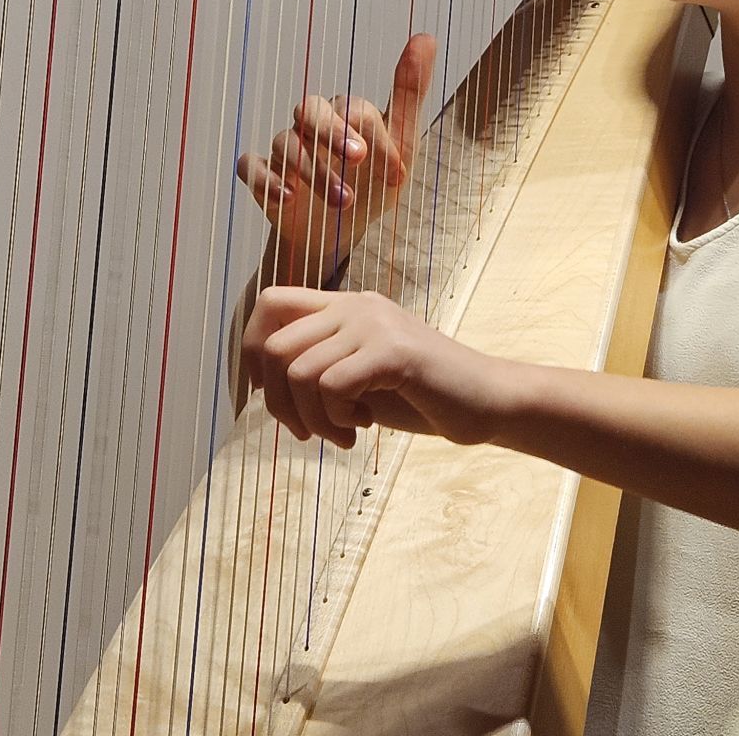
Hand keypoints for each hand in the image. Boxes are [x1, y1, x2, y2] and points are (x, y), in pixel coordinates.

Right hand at [236, 33, 436, 285]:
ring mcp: (284, 149)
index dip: (377, 139)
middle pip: (310, 110)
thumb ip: (410, 94)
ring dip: (313, 170)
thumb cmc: (372, 184)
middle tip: (358, 159)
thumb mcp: (401, 146)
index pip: (356, 111)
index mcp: (344, 113)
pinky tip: (286, 196)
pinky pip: (251, 166)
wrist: (340, 238)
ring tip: (342, 201)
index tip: (397, 173)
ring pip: (286, 142)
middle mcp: (311, 125)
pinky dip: (265, 179)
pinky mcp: (262, 176)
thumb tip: (426, 35)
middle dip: (333, 134)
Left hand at [241, 286, 512, 448]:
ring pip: (296, 371)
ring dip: (311, 418)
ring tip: (341, 434)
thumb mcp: (359, 377)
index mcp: (345, 306)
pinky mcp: (393, 351)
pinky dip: (334, 419)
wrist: (488, 403)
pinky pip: (330, 385)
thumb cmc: (423, 396)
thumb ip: (318, 369)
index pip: (269, 304)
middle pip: (272, 344)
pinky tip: (359, 430)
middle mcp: (356, 305)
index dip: (250, 352)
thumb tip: (263, 387)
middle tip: (306, 431)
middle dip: (275, 401)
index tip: (268, 397)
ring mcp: (375, 324)